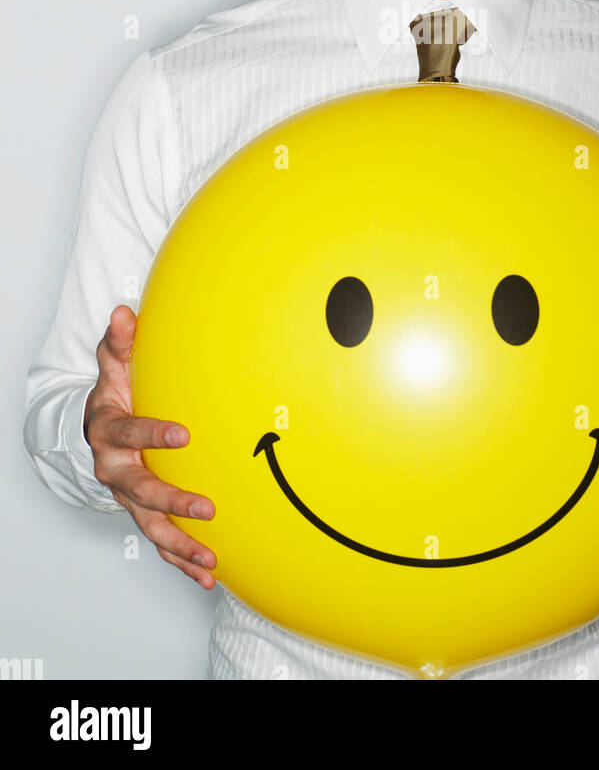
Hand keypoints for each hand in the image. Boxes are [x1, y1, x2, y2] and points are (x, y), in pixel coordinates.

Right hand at [84, 304, 216, 588]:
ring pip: (151, 528)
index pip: (129, 435)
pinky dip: (183, 562)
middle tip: (207, 507)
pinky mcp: (143, 514)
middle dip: (172, 502)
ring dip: (180, 545)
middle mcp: (115, 472)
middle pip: (141, 493)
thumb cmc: (116, 392)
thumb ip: (120, 343)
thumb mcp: (115, 365)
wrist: (97, 428)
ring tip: (210, 558)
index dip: (152, 435)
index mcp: (108, 433)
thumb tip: (125, 313)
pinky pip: (162, 544)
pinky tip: (211, 575)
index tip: (183, 435)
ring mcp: (128, 498)